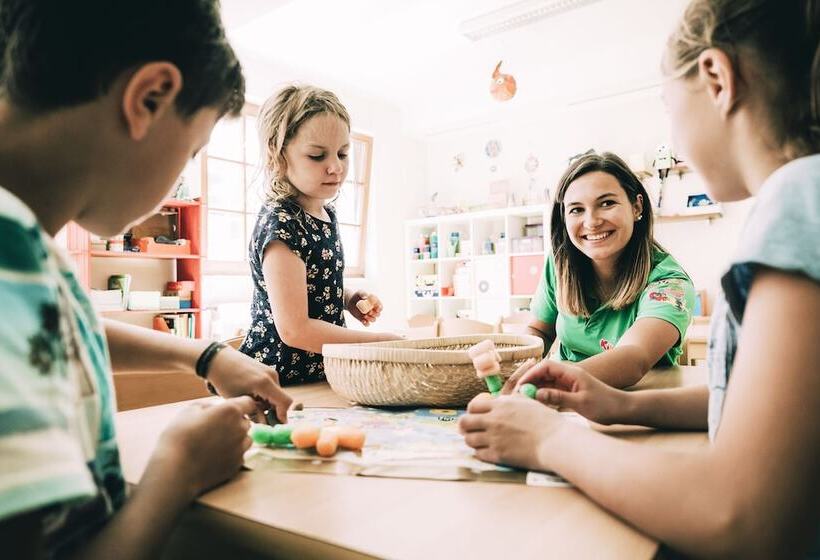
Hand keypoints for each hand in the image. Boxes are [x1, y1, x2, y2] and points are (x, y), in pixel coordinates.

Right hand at [150, 396, 256, 497]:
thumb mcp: (190, 410)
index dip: (240, 404)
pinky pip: (239, 455)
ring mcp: (240, 449)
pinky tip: (214, 456)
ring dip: (236, 438)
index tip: (230, 408)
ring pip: (245, 439)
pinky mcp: (236, 465)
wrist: (176, 469)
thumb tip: (215, 408)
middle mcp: (240, 429)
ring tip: (215, 443)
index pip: (248, 403)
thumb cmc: (180, 437)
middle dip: (235, 422)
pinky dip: (231, 454)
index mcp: (231, 411)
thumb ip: (209, 406)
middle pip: (246, 422)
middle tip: (215, 428)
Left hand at [206, 348, 292, 423]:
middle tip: (259, 417)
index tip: (274, 424)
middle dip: (273, 410)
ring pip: (276, 394)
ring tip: (252, 404)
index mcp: (265, 383)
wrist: (219, 359)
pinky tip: (252, 395)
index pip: (285, 402)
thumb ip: (254, 413)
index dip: (283, 415)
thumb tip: (265, 425)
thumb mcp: (237, 399)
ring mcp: (270, 371)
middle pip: (281, 399)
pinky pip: (272, 387)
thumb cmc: (225, 379)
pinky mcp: (267, 369)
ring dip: (268, 403)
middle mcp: (271, 375)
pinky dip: (266, 395)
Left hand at [346, 290, 382, 325]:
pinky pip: (367, 324)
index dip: (380, 308)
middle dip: (375, 314)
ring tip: (365, 316)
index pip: (380, 307)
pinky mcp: (364, 320)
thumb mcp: (359, 293)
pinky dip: (366, 324)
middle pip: (378, 314)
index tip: (377, 309)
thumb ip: (363, 293)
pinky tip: (363, 321)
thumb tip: (365, 297)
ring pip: (374, 320)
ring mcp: (369, 315)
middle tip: (369, 312)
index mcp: (375, 304)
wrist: (350, 302)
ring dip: (371, 319)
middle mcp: (373, 310)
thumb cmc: (357, 296)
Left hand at [458, 393, 564, 470]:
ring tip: (480, 442)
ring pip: (468, 439)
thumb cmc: (547, 421)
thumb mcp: (528, 402)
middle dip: (465, 426)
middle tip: (470, 430)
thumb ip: (511, 400)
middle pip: (464, 422)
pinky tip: (488, 452)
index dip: (472, 412)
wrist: (556, 441)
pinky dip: (480, 453)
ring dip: (472, 440)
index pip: (472, 406)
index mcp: (500, 405)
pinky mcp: (497, 455)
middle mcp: (493, 420)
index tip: (475, 417)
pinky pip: (478, 454)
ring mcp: (494, 438)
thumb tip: (502, 400)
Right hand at [506, 359, 627, 424]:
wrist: (622, 409)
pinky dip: (544, 396)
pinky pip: (552, 391)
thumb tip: (537, 394)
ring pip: (546, 383)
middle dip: (530, 382)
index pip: (545, 367)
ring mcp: (569, 384)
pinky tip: (538, 405)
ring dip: (535, 390)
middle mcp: (568, 375)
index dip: (530, 375)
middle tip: (519, 395)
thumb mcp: (580, 403)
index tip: (521, 386)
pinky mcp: (570, 392)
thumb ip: (558, 397)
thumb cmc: (605, 405)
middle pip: (543, 374)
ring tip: (525, 401)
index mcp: (571, 373)